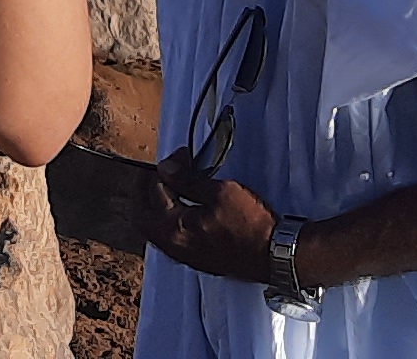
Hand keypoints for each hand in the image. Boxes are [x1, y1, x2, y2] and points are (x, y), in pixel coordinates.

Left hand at [142, 150, 282, 281]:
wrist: (273, 254)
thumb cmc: (251, 224)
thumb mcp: (220, 192)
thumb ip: (188, 180)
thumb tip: (166, 169)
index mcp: (174, 229)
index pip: (155, 193)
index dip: (165, 170)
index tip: (179, 158)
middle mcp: (173, 246)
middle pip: (143, 217)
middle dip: (146, 193)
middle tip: (160, 174)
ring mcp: (184, 256)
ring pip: (156, 230)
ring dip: (157, 208)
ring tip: (172, 188)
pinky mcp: (196, 260)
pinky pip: (170, 239)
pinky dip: (170, 221)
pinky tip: (183, 209)